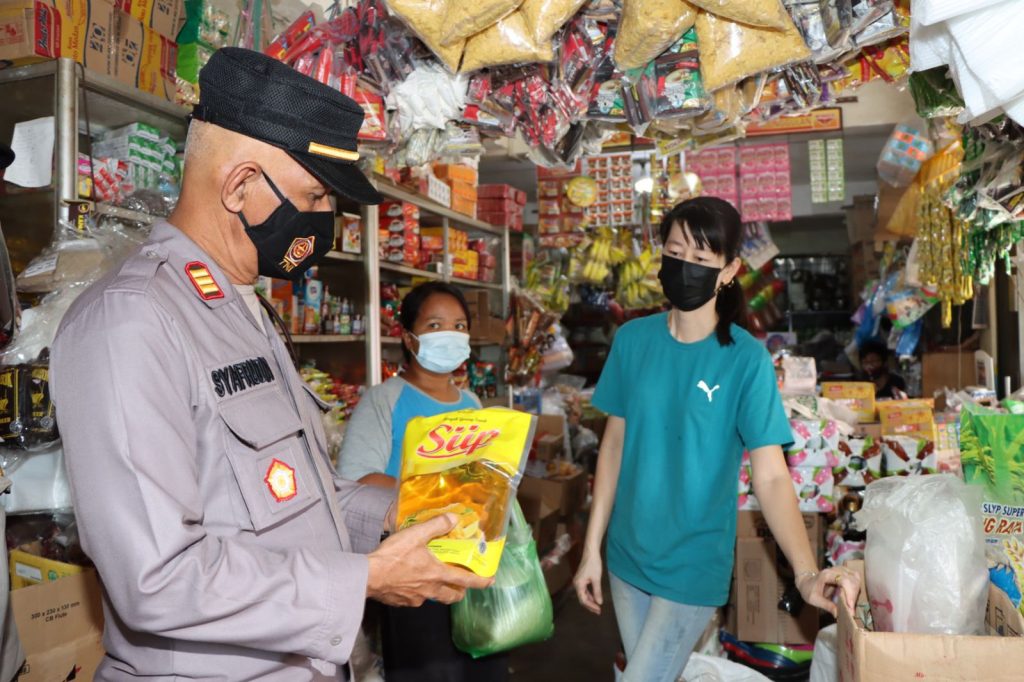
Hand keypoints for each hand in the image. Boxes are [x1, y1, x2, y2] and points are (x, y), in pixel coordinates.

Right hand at [366, 513, 492, 606]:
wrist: (368, 576)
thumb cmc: (393, 556)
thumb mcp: (416, 534)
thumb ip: (436, 525)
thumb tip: (454, 518)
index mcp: (437, 574)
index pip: (466, 581)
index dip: (480, 582)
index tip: (489, 582)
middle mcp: (430, 590)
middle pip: (452, 596)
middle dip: (459, 592)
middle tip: (460, 585)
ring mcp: (416, 599)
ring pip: (433, 597)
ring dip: (437, 590)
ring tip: (432, 579)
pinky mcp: (402, 602)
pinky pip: (415, 598)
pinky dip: (417, 591)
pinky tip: (409, 582)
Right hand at [573, 549, 603, 614]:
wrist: (591, 553)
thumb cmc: (593, 564)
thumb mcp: (596, 579)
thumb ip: (597, 592)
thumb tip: (599, 603)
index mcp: (578, 584)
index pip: (583, 600)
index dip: (591, 606)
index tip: (599, 609)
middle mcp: (576, 584)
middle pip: (582, 598)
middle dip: (590, 605)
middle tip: (598, 611)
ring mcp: (578, 581)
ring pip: (583, 595)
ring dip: (590, 601)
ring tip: (597, 606)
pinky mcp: (581, 579)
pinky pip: (584, 590)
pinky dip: (589, 595)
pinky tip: (595, 598)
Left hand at [796, 566, 860, 616]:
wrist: (806, 581)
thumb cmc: (809, 590)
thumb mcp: (814, 599)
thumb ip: (826, 606)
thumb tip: (838, 614)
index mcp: (827, 575)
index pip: (844, 580)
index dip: (850, 593)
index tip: (850, 606)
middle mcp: (836, 570)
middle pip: (852, 579)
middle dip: (853, 595)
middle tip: (850, 610)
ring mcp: (841, 570)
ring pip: (856, 579)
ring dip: (855, 593)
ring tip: (850, 604)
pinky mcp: (845, 573)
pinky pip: (855, 579)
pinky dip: (855, 589)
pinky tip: (850, 598)